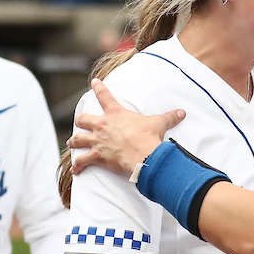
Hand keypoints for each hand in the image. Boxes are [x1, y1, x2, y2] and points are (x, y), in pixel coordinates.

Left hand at [68, 78, 185, 175]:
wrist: (143, 154)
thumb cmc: (148, 137)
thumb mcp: (159, 123)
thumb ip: (169, 117)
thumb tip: (182, 113)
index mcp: (115, 113)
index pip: (104, 96)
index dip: (98, 87)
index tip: (94, 82)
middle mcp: (102, 125)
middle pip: (83, 119)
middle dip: (80, 120)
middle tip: (80, 122)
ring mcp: (97, 141)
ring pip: (78, 139)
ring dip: (74, 141)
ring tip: (71, 143)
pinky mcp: (97, 156)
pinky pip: (82, 161)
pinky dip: (77, 166)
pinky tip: (75, 170)